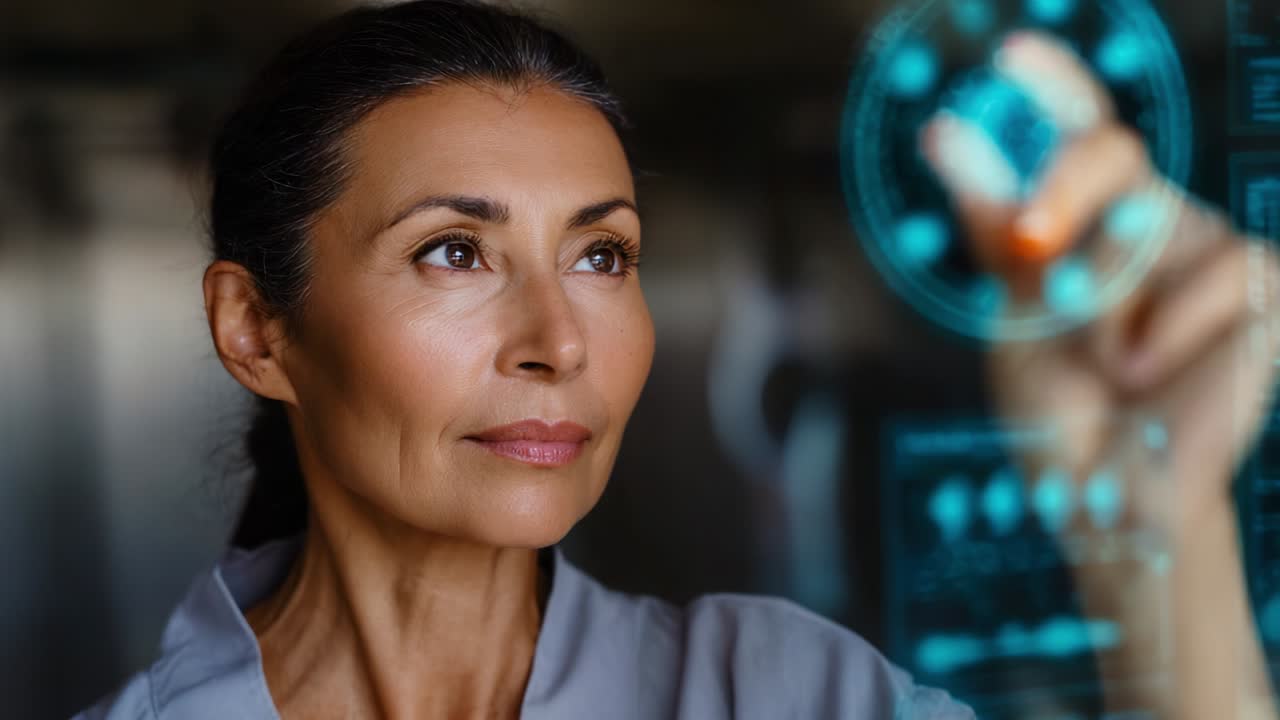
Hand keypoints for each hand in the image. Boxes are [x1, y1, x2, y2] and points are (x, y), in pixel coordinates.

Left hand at [920, 32, 1279, 536]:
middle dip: (1063, 189)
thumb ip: (996, 227)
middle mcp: (1153, 222)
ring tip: (1107, 369)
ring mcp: (1212, 249)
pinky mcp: (1262, 285)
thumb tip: (946, 130)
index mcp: (1091, 224)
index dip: (1054, 85)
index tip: (1009, 56)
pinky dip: (1160, 335)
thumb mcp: (1016, 314)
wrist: (1109, 496)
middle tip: (1030, 240)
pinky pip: (1211, 275)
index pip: (1077, 133)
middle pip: (1109, 151)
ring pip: (1143, 226)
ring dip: (1102, 306)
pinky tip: (1152, 379)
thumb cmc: (1060, 410)